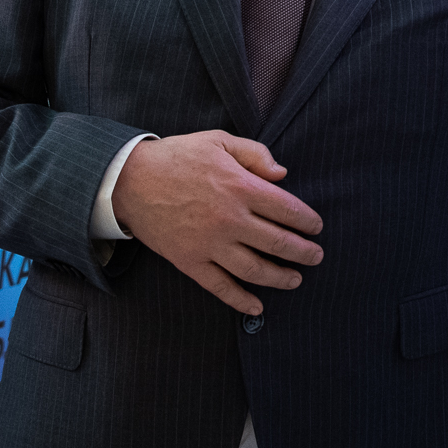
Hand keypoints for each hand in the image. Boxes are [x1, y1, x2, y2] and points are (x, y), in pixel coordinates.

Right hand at [111, 131, 322, 314]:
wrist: (130, 180)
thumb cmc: (178, 157)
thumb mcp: (218, 140)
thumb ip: (255, 154)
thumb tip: (283, 174)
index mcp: (240, 187)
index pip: (288, 210)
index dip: (308, 221)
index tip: (317, 227)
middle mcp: (229, 219)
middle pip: (278, 243)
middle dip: (304, 253)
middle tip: (317, 256)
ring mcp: (210, 244)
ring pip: (255, 270)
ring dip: (281, 278)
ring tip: (296, 279)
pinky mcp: (190, 262)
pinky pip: (220, 287)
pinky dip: (240, 300)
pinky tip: (257, 307)